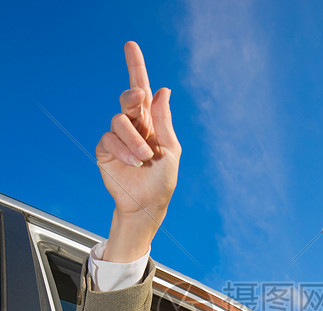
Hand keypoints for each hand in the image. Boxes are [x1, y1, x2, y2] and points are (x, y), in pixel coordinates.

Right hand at [96, 41, 180, 261]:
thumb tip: (162, 90)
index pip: (143, 91)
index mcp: (151, 123)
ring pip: (118, 120)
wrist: (147, 206)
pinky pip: (108, 139)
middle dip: (132, 96)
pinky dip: (122, 150)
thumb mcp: (170, 151)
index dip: (136, 68)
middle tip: (137, 100)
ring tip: (144, 158)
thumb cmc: (162, 181)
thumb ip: (164, 122)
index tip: (130, 46)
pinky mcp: (105, 151)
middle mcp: (134, 126)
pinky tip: (134, 163)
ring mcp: (119, 138)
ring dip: (133, 138)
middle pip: (128, 98)